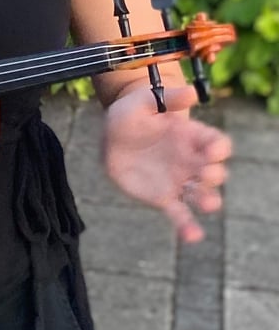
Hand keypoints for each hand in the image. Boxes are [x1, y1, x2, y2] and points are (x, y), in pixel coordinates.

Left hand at [102, 83, 231, 242]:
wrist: (110, 137)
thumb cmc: (129, 114)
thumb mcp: (142, 100)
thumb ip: (166, 98)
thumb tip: (193, 92)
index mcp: (191, 136)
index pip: (216, 142)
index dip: (219, 147)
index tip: (214, 149)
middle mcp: (191, 160)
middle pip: (214, 171)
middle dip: (214, 173)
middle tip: (205, 172)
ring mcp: (179, 181)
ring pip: (202, 195)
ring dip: (209, 200)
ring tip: (208, 204)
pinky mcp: (164, 197)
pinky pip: (180, 215)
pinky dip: (188, 227)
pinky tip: (192, 237)